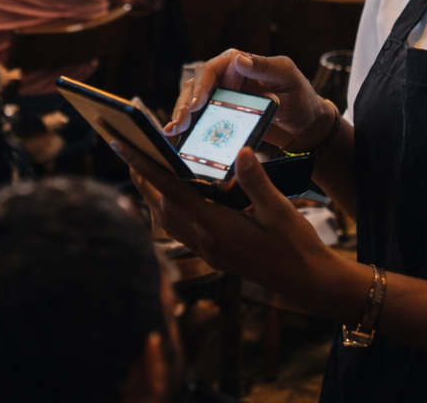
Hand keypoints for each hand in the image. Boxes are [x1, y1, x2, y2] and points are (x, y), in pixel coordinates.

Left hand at [116, 142, 366, 318]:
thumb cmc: (294, 244)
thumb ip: (256, 181)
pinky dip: (168, 209)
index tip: (121, 145)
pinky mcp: (212, 254)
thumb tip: (241, 152)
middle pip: (160, 206)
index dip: (145, 166)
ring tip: (144, 167)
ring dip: (152, 193)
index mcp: (216, 227)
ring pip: (166, 219)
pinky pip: (179, 229)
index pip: (170, 191)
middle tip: (125, 148)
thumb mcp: (279, 209)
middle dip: (141, 177)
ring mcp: (206, 250)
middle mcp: (204, 240)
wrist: (305, 280)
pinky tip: (173, 196)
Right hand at [166, 50, 332, 151]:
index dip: (200, 85)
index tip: (196, 104)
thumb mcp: (288, 77)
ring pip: (193, 103)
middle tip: (179, 123)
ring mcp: (222, 98)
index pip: (211, 69)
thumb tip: (238, 59)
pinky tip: (179, 138)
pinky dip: (189, 127)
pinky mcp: (222, 117)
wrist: (307, 127)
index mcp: (238, 63)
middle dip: (184, 104)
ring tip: (173, 132)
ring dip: (181, 115)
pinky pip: (201, 120)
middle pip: (195, 86)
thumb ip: (265, 67)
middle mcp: (226, 78)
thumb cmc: (301, 97)